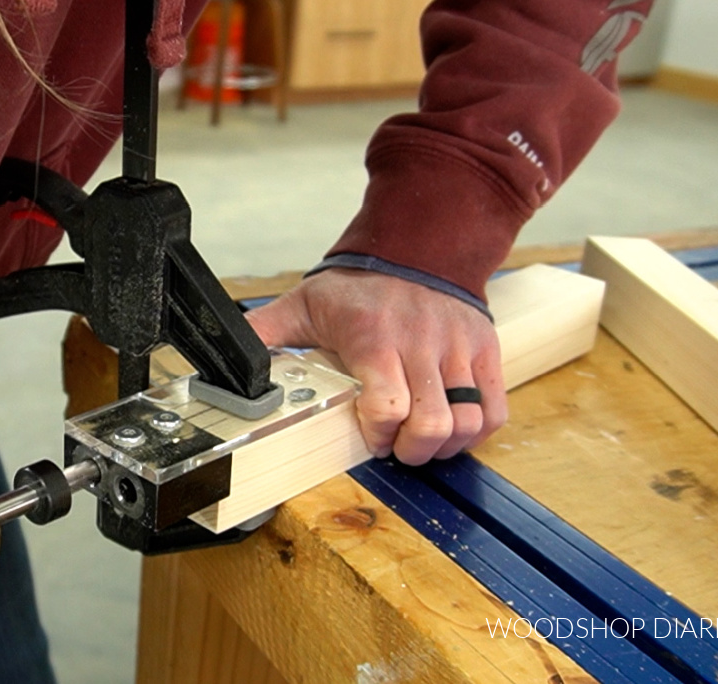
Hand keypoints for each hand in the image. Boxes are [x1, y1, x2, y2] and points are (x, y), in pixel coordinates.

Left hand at [245, 268, 506, 464]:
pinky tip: (452, 429)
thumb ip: (265, 334)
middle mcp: (421, 343)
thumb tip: (223, 362)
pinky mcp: (485, 351)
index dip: (378, 434)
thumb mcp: (305, 303)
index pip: (388, 404)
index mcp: (373, 336)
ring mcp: (458, 348)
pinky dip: (476, 432)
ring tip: (422, 440)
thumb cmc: (359, 284)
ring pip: (467, 421)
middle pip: (432, 423)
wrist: (420, 242)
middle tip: (396, 447)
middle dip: (412, 450)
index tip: (369, 437)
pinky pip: (494, 410)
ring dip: (445, 445)